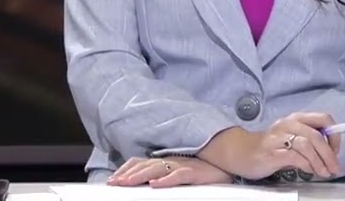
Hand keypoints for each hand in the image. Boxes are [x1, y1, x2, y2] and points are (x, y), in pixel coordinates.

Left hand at [108, 156, 230, 186]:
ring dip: (141, 175)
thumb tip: (147, 182)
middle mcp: (174, 160)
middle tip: (114, 183)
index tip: (112, 180)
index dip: (126, 169)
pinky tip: (156, 184)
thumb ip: (165, 175)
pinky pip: (180, 175)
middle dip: (128, 174)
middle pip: (146, 165)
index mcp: (168, 161)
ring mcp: (185, 164)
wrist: (232, 166)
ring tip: (127, 183)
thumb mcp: (181, 173)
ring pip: (159, 168)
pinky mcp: (197, 171)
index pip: (142, 162)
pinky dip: (167, 179)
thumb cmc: (207, 173)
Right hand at [199, 113, 342, 180]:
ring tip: (325, 172)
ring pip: (308, 145)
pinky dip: (306, 165)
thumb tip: (330, 153)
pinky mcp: (271, 152)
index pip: (324, 118)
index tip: (336, 150)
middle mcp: (289, 124)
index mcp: (297, 118)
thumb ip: (309, 141)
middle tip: (335, 167)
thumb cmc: (270, 146)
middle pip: (317, 135)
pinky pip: (295, 157)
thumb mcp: (292, 138)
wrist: (240, 152)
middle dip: (330, 154)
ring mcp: (279, 137)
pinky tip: (310, 171)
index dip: (334, 135)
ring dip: (320, 161)